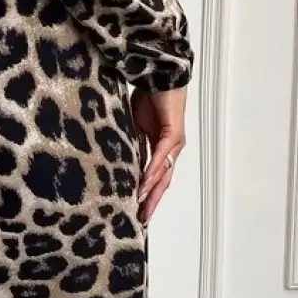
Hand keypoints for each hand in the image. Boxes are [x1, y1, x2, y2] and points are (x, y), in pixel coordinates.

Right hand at [132, 85, 187, 225]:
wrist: (160, 76)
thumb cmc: (149, 97)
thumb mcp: (136, 126)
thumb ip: (134, 145)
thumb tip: (123, 162)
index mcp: (162, 148)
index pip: (156, 176)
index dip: (148, 194)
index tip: (139, 211)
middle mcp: (171, 149)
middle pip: (162, 182)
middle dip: (152, 202)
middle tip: (142, 220)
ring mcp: (174, 143)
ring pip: (163, 174)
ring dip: (152, 192)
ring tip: (141, 208)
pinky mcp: (173, 135)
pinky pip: (160, 157)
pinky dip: (152, 172)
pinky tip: (144, 184)